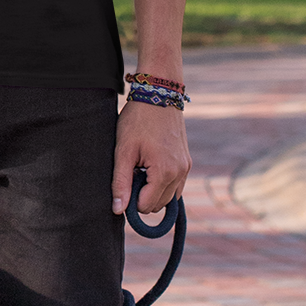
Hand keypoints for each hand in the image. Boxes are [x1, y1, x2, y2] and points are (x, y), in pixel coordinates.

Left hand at [113, 99, 190, 217]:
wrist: (159, 95)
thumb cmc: (138, 120)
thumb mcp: (123, 151)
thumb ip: (120, 182)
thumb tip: (118, 210)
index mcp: (165, 172)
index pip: (146, 206)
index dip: (130, 199)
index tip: (123, 181)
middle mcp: (181, 173)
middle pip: (158, 204)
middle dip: (142, 195)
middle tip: (130, 172)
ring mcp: (186, 167)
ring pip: (169, 197)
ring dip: (152, 190)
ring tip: (139, 168)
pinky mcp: (187, 162)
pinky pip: (176, 185)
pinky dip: (162, 184)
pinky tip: (149, 168)